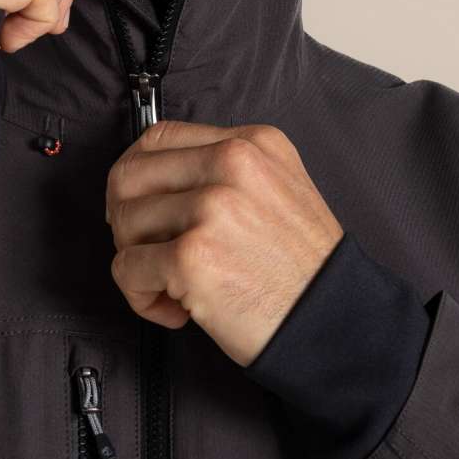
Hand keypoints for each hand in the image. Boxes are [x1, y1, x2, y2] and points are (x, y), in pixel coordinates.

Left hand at [105, 119, 344, 366]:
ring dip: (136, 262)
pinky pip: (127, 269)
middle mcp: (231, 164)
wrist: (335, 322)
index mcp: (251, 142)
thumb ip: (223, 170)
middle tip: (146, 250)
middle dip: (125, 219)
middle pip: (130, 175)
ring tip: (171, 286)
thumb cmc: (303, 267)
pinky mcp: (192, 256)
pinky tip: (177, 310)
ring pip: (123, 222)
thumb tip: (150, 180)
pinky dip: (140, 297)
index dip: (135, 172)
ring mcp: (211, 208)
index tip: (137, 204)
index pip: (159, 137)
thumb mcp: (278, 187)